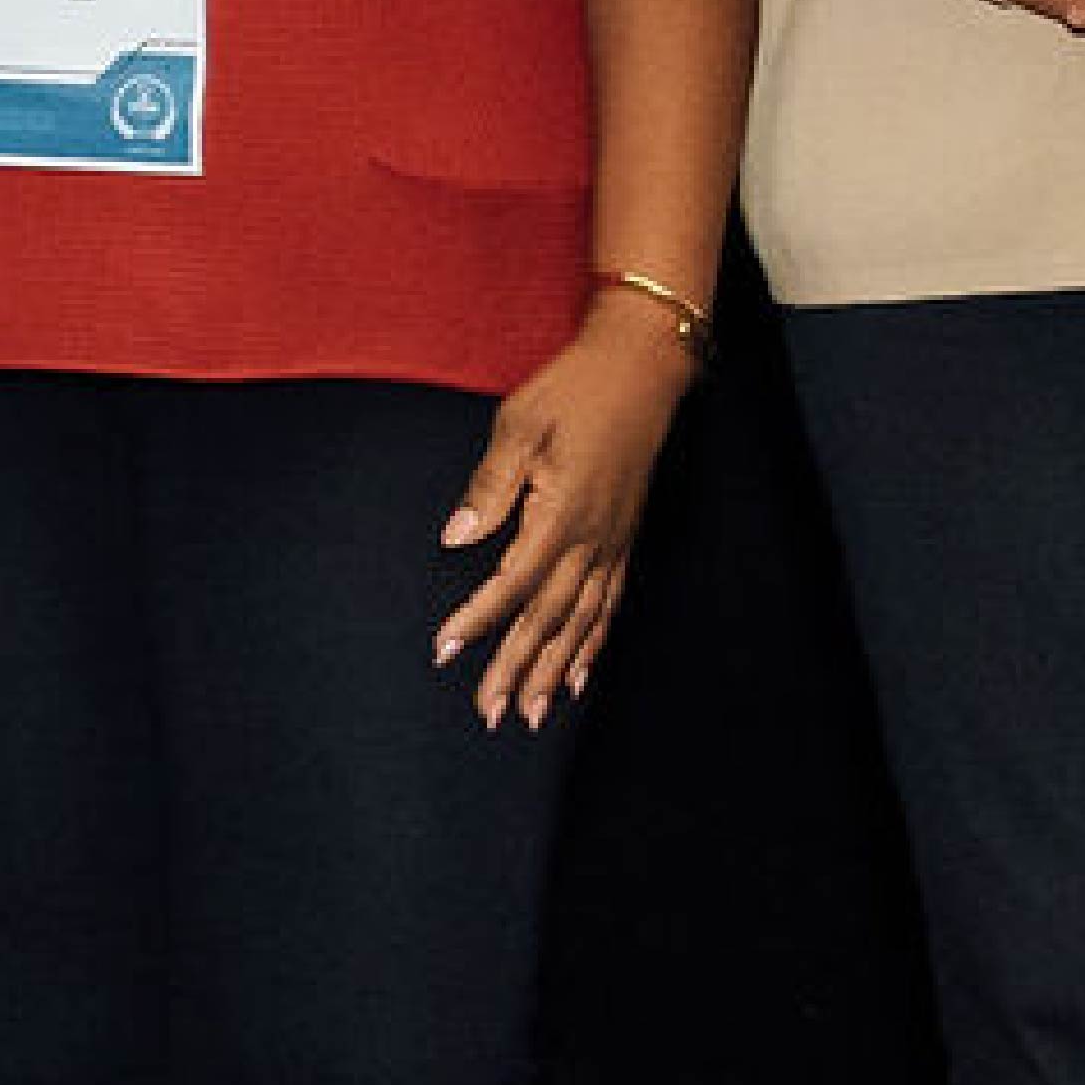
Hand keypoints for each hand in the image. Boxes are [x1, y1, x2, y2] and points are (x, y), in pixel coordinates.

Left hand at [431, 313, 683, 728]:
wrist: (640, 371)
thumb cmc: (572, 391)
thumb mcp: (518, 427)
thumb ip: (489, 488)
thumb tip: (455, 538)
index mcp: (560, 514)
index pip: (511, 583)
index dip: (477, 620)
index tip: (444, 651)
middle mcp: (592, 540)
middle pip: (548, 619)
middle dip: (516, 669)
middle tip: (489, 714)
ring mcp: (613, 544)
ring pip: (581, 623)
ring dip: (555, 671)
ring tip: (531, 714)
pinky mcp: (625, 540)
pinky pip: (609, 606)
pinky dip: (593, 645)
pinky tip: (581, 676)